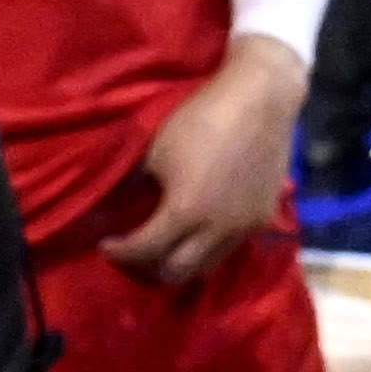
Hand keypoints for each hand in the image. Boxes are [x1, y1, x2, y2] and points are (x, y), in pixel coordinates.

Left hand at [98, 45, 302, 289]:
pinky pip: (230, 248)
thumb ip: (142, 187)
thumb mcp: (156, 152)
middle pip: (177, 272)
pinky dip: (209, 248)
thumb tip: (130, 206)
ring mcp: (244, 227)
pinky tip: (199, 230)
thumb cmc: (201, 119)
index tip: (106, 244)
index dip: (119, 251)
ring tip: (167, 247)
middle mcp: (216, 230)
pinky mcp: (263, 217)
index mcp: (185, 212)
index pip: (144, 250)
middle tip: (135, 252)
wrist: (260, 99)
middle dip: (148, 267)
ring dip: (182, 262)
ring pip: (207, 266)